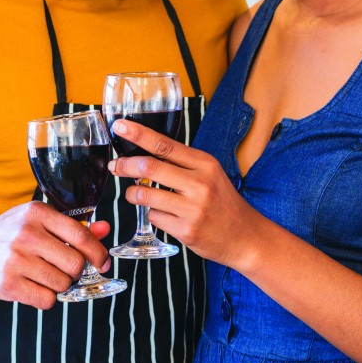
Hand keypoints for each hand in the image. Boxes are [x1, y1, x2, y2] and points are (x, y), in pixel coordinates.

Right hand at [0, 202, 112, 309]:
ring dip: (59, 285)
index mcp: (36, 213)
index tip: (102, 262)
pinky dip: (45, 298)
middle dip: (75, 272)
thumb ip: (72, 227)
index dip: (98, 253)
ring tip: (42, 276)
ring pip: (63, 284)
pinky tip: (33, 287)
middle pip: (75, 264)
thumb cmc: (5, 236)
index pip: (81, 236)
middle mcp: (26, 234)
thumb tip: (105, 229)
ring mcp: (15, 260)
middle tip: (62, 270)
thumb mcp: (36, 223)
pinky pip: (47, 300)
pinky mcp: (8, 284)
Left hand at [109, 119, 262, 268]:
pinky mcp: (186, 230)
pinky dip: (152, 215)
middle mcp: (199, 184)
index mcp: (205, 164)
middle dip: (125, 165)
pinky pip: (154, 218)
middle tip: (115, 166)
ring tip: (135, 194)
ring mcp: (193, 209)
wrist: (245, 236)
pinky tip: (164, 216)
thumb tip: (144, 154)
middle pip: (150, 167)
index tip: (120, 126)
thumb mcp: (210, 174)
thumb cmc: (223, 202)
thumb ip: (182, 164)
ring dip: (133, 194)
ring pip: (146, 195)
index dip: (139, 134)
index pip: (165, 145)